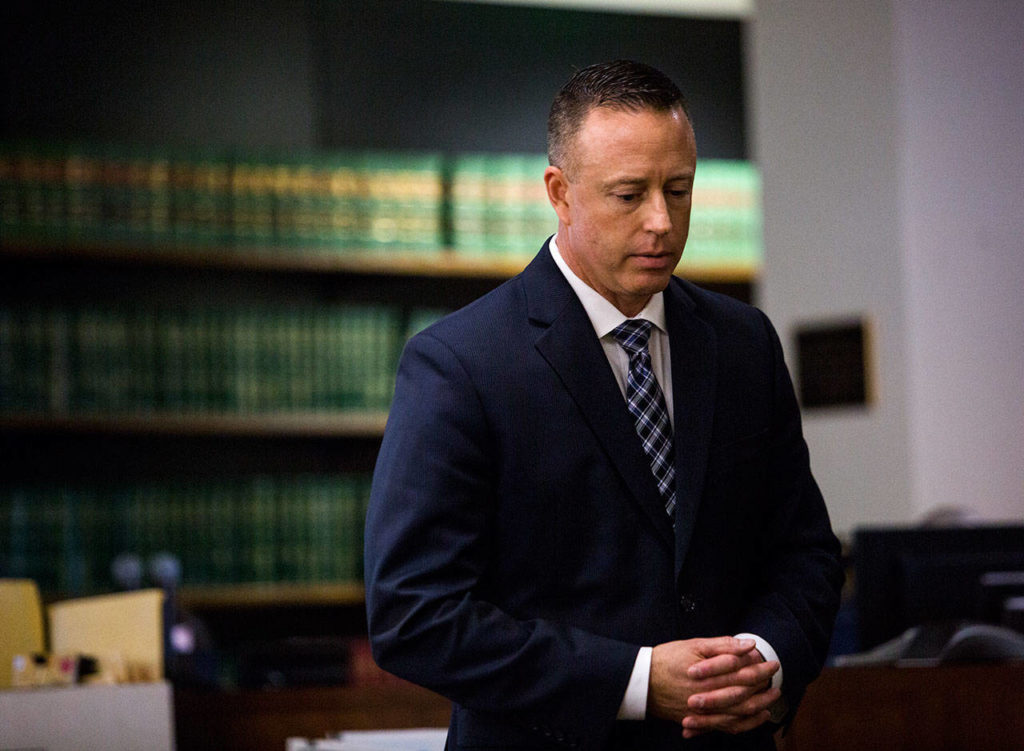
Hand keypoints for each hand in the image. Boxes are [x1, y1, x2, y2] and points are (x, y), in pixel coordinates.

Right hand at [648, 637, 779, 737]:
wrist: (642, 682)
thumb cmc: (667, 659)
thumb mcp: (693, 645)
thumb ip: (722, 646)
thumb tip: (748, 644)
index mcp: (711, 676)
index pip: (744, 673)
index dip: (760, 668)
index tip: (772, 663)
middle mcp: (711, 696)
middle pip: (745, 694)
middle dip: (764, 687)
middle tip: (776, 679)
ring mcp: (706, 712)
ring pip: (740, 713)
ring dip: (759, 707)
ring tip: (772, 700)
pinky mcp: (700, 721)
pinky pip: (727, 727)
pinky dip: (744, 724)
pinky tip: (754, 718)